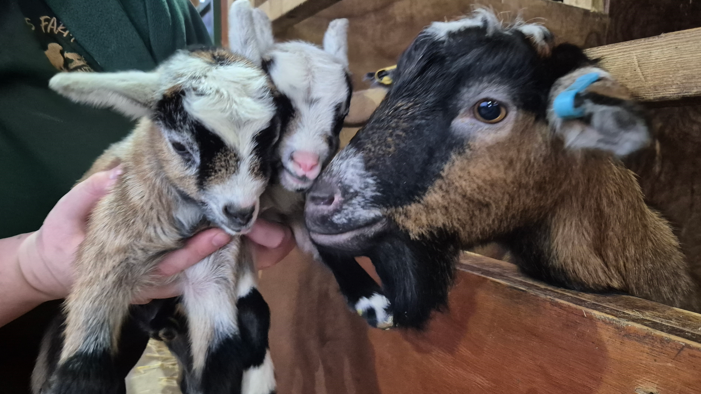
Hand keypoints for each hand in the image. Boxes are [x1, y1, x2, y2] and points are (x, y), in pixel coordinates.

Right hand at [16, 167, 294, 303]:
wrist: (60, 265)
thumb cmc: (65, 238)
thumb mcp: (67, 217)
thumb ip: (89, 196)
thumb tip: (115, 174)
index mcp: (135, 263)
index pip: (173, 258)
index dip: (199, 248)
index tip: (222, 233)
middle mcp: (160, 271)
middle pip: (206, 264)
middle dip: (240, 250)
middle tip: (274, 235)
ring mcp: (171, 268)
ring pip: (215, 262)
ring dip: (247, 248)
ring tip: (278, 231)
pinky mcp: (177, 260)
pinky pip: (210, 255)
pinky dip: (236, 243)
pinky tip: (261, 227)